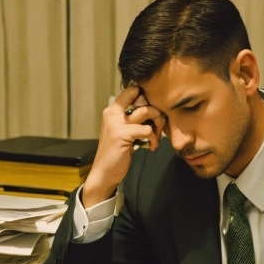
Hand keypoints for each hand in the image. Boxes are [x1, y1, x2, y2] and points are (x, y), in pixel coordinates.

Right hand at [82, 85, 164, 205]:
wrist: (104, 173)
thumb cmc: (117, 153)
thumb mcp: (123, 132)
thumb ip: (132, 120)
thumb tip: (153, 110)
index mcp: (112, 111)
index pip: (131, 91)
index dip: (146, 97)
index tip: (152, 112)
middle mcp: (112, 113)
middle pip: (142, 99)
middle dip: (156, 111)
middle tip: (158, 126)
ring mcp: (116, 124)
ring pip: (146, 111)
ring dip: (157, 123)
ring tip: (156, 137)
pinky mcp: (122, 135)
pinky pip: (147, 129)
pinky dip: (153, 138)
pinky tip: (152, 147)